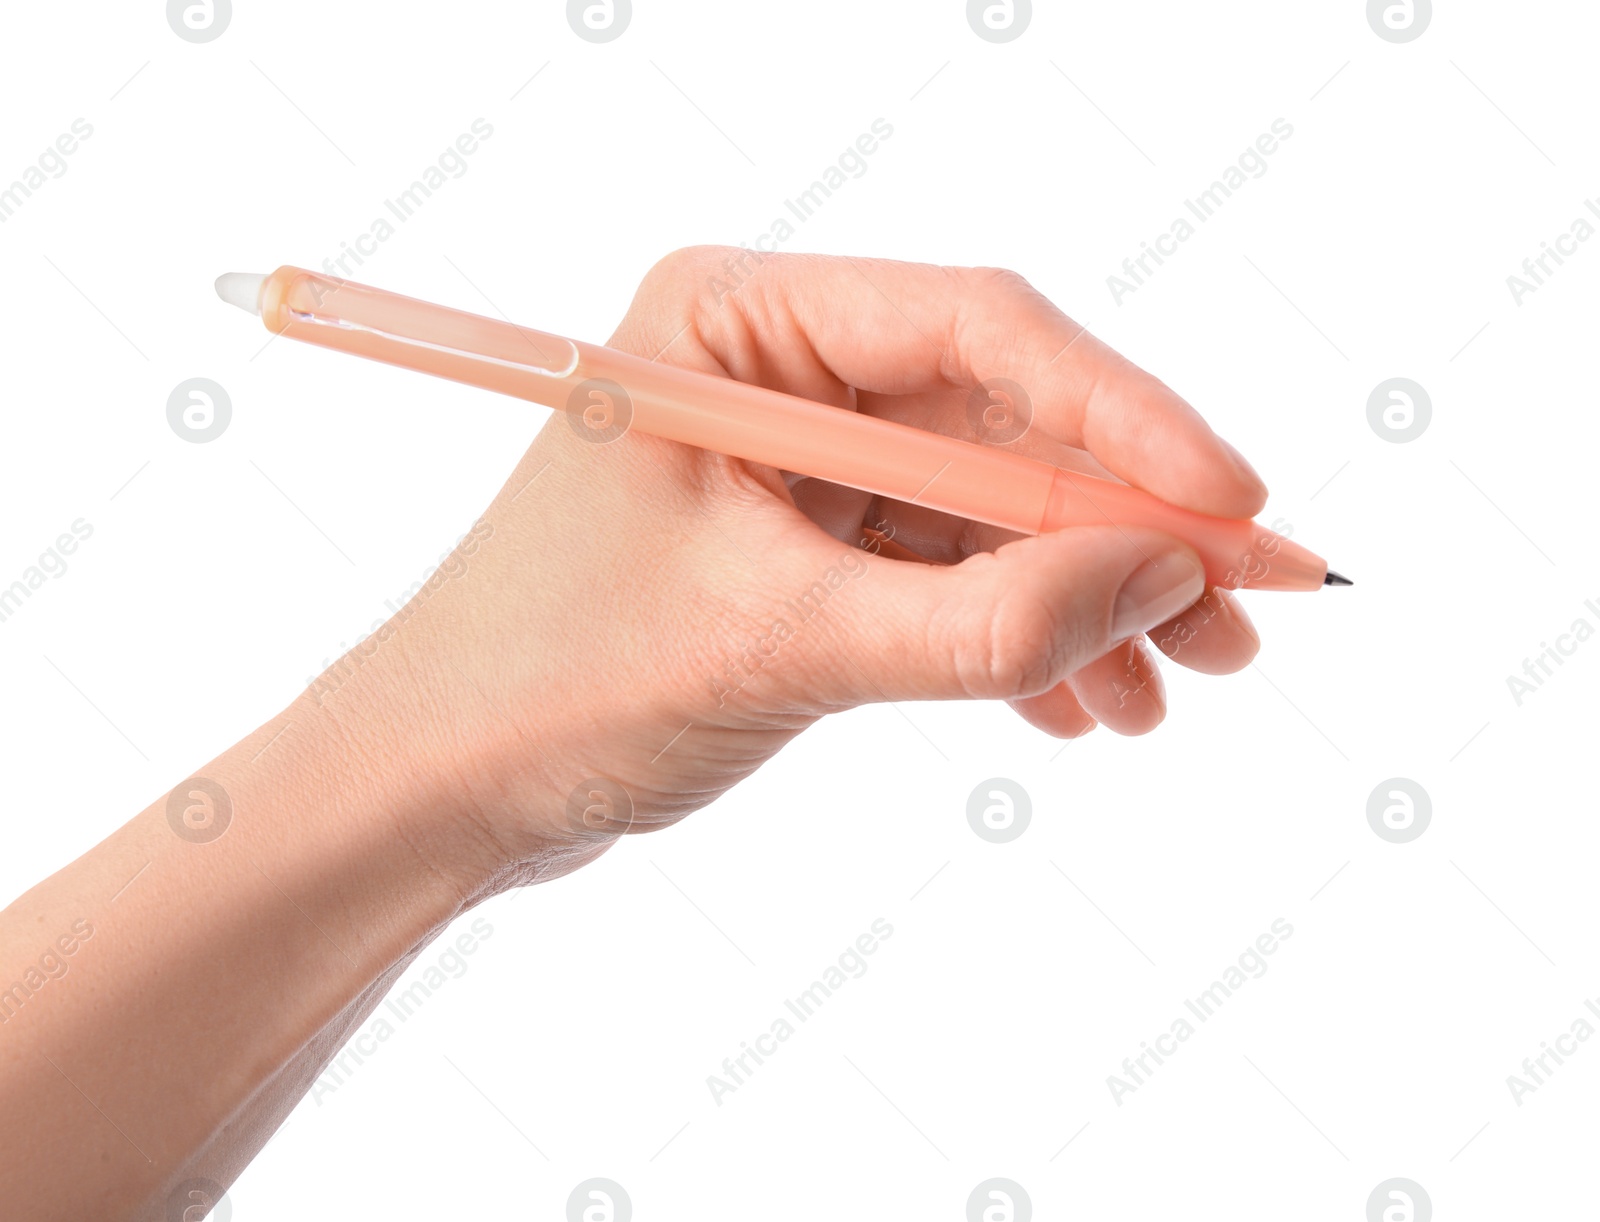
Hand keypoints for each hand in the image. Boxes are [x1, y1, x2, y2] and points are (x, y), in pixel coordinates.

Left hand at [322, 248, 1267, 892]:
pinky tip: (1084, 706)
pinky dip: (1020, 639)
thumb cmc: (548, 685)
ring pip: (992, 509)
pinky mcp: (812, 549)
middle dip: (1123, 528)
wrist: (440, 791)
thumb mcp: (774, 645)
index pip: (973, 329)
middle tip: (1241, 616)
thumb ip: (976, 621)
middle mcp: (778, 371)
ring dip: (1088, 596)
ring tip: (1178, 686)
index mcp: (737, 324)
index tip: (1226, 504)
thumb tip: (1164, 578)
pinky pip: (950, 576)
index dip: (1120, 413)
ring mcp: (800, 463)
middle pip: (1003, 421)